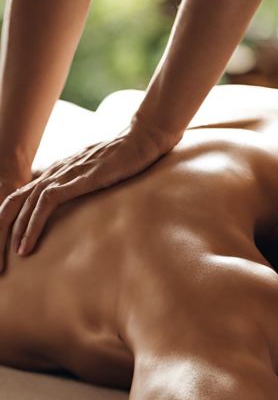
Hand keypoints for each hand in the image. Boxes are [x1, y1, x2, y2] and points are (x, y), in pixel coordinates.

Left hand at [0, 113, 181, 272]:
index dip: (8, 221)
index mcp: (57, 173)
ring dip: (12, 234)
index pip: (20, 197)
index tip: (6, 247)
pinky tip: (26, 247)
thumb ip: (85, 184)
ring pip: (23, 204)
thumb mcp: (99, 173)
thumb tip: (81, 200)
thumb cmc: (125, 158)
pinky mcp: (79, 179)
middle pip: (12, 202)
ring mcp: (66, 174)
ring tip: (8, 259)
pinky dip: (31, 226)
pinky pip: (45, 204)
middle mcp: (55, 172)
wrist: (142, 140)